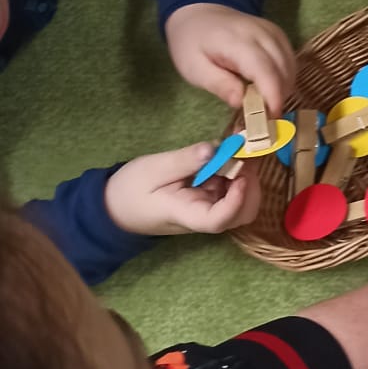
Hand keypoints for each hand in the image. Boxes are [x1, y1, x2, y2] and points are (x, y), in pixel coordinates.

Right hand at [105, 143, 259, 238]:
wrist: (114, 206)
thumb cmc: (129, 190)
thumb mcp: (153, 169)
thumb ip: (185, 161)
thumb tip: (214, 148)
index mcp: (187, 215)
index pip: (218, 220)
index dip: (237, 201)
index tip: (242, 175)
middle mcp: (204, 216)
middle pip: (241, 214)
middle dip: (251, 186)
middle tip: (245, 154)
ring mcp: (209, 209)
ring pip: (242, 202)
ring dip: (247, 176)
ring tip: (239, 148)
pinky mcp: (210, 199)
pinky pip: (232, 190)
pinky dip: (238, 172)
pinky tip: (231, 152)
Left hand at [164, 3, 294, 116]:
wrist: (199, 14)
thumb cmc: (192, 44)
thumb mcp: (194, 68)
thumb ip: (219, 84)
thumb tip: (242, 103)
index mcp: (237, 41)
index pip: (265, 70)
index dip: (272, 96)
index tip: (270, 119)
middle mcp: (262, 34)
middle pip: (283, 70)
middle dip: (277, 97)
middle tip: (261, 118)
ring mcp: (274, 32)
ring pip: (291, 67)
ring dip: (282, 89)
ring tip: (262, 104)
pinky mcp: (279, 35)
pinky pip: (290, 60)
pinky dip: (284, 78)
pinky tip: (268, 87)